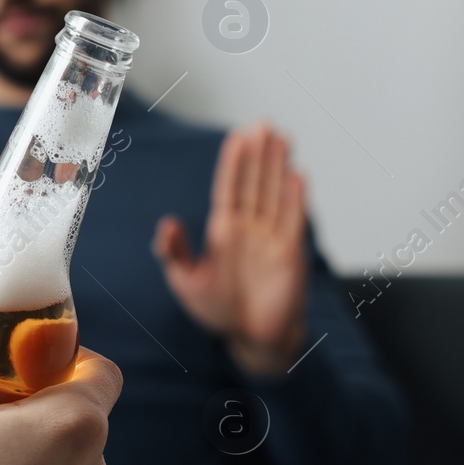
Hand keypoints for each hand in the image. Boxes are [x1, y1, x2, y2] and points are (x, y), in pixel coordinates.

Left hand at [152, 122, 309, 377]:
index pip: (229, 188)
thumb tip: (166, 225)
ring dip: (278, 167)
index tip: (239, 136)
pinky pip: (293, 221)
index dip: (234, 162)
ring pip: (275, 194)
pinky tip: (297, 175)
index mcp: (224, 231)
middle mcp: (249, 229)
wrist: (252, 339)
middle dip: (259, 155)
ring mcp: (271, 239)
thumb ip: (176, 253)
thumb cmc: (219, 311)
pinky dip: (296, 199)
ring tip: (282, 137)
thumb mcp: (187, 282)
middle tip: (263, 124)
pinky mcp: (290, 255)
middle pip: (255, 183)